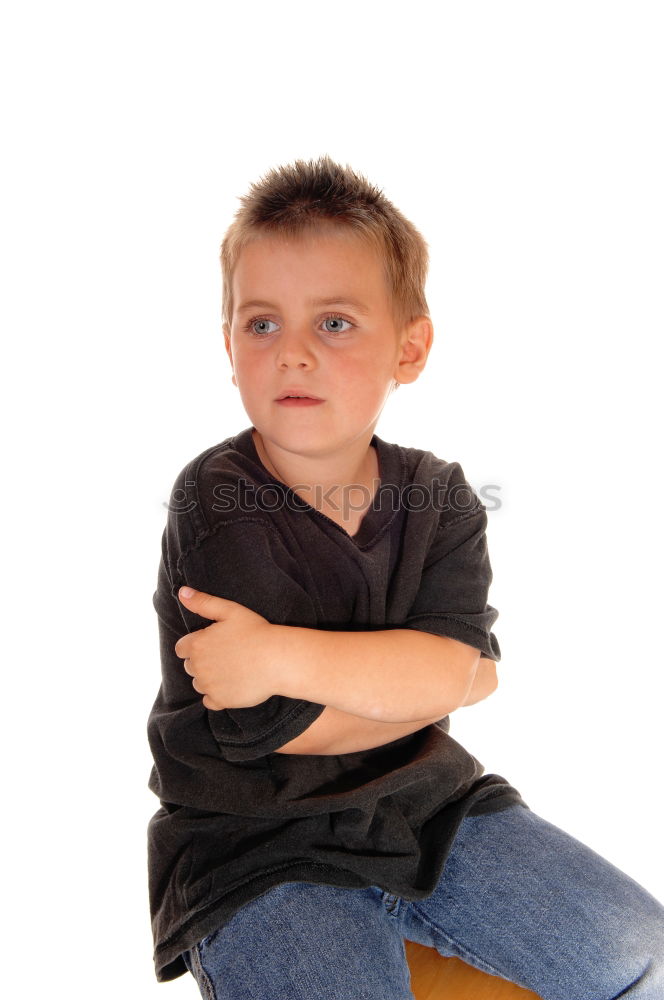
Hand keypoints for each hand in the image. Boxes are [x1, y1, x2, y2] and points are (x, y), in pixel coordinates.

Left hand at [174, 587, 277, 710]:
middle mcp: (198, 667)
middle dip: (203, 661)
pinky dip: (217, 695)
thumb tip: (181, 592)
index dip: (196, 645)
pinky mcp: (220, 700)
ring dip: (209, 678)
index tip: (214, 643)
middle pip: (190, 666)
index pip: (181, 649)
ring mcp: (208, 686)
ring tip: (232, 669)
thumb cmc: (256, 632)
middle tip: (227, 654)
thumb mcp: (230, 610)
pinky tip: (232, 684)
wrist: (277, 659)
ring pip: (199, 684)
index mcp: (196, 644)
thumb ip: (203, 602)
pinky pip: (209, 701)